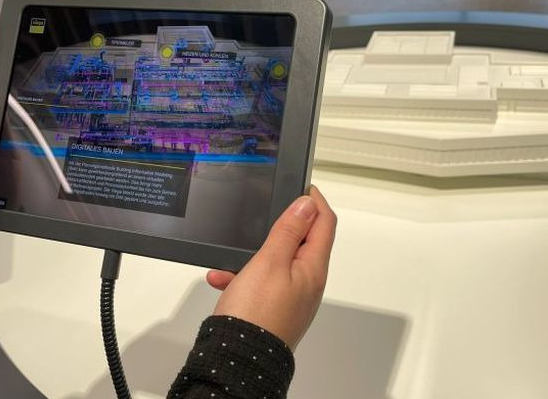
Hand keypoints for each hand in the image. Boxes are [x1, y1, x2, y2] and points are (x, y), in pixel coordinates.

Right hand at [206, 186, 336, 348]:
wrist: (238, 362)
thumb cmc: (257, 316)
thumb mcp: (270, 261)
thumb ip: (289, 230)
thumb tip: (307, 204)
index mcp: (313, 268)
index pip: (324, 223)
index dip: (314, 201)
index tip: (300, 186)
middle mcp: (307, 283)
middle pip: (301, 241)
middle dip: (279, 226)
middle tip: (262, 214)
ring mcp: (291, 297)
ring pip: (275, 261)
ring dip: (252, 254)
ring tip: (230, 257)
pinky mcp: (273, 309)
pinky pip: (259, 282)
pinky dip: (241, 275)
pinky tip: (222, 278)